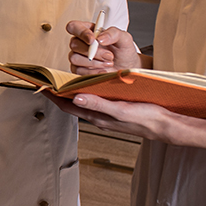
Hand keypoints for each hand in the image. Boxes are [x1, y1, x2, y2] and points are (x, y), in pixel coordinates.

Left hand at [43, 91, 171, 140]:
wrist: (165, 125)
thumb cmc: (145, 118)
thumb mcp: (120, 110)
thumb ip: (98, 104)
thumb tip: (75, 98)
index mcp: (96, 117)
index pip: (67, 106)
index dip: (53, 96)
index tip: (40, 85)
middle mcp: (97, 117)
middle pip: (70, 104)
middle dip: (57, 93)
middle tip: (46, 80)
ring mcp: (105, 115)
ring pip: (81, 103)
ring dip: (69, 93)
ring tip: (60, 81)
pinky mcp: (113, 111)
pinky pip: (93, 102)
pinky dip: (84, 93)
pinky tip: (85, 86)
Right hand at [65, 20, 140, 74]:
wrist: (126, 68)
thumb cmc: (123, 51)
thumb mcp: (124, 38)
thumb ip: (113, 33)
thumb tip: (99, 38)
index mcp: (89, 30)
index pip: (74, 27)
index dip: (81, 32)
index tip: (93, 40)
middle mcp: (81, 42)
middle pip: (74, 44)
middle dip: (93, 52)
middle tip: (109, 55)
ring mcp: (78, 56)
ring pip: (74, 58)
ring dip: (93, 63)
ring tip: (109, 63)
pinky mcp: (78, 69)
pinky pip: (78, 70)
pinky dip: (92, 72)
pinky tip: (103, 70)